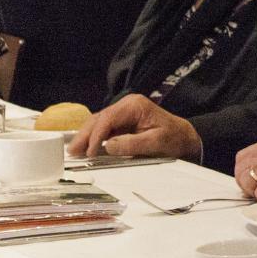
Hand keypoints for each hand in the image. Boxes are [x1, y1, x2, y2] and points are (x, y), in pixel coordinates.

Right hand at [68, 94, 201, 160]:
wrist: (184, 137)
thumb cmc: (173, 138)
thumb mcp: (156, 142)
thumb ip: (132, 144)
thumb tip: (108, 146)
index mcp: (135, 105)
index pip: (108, 118)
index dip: (96, 135)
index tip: (89, 152)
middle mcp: (127, 105)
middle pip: (100, 118)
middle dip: (85, 135)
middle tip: (72, 151)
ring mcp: (124, 113)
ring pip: (98, 122)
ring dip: (86, 136)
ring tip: (74, 151)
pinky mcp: (122, 122)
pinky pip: (104, 128)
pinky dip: (93, 137)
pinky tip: (85, 147)